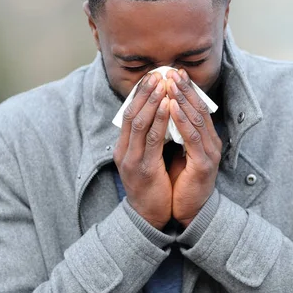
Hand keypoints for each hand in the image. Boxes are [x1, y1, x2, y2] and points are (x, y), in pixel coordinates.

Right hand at [113, 72, 171, 229]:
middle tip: (156, 73)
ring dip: (152, 100)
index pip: (128, 114)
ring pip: (139, 123)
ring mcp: (131, 160)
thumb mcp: (146, 161)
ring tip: (162, 83)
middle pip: (131, 114)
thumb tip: (160, 119)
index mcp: (124, 149)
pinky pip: (151, 139)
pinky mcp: (143, 169)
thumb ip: (149, 142)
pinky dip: (159, 119)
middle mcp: (123, 152)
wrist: (148, 218)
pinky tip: (168, 106)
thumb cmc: (152, 188)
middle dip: (144, 92)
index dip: (140, 95)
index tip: (151, 77)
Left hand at [165, 70, 221, 226]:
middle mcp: (211, 142)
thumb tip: (162, 114)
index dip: (187, 89)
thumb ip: (176, 136)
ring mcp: (209, 152)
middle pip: (199, 108)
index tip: (173, 73)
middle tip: (172, 70)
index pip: (197, 107)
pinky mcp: (204, 164)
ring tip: (170, 82)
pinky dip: (182, 119)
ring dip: (183, 98)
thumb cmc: (182, 183)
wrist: (189, 212)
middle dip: (184, 88)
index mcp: (205, 139)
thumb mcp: (179, 154)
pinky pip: (192, 137)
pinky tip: (173, 106)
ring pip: (196, 118)